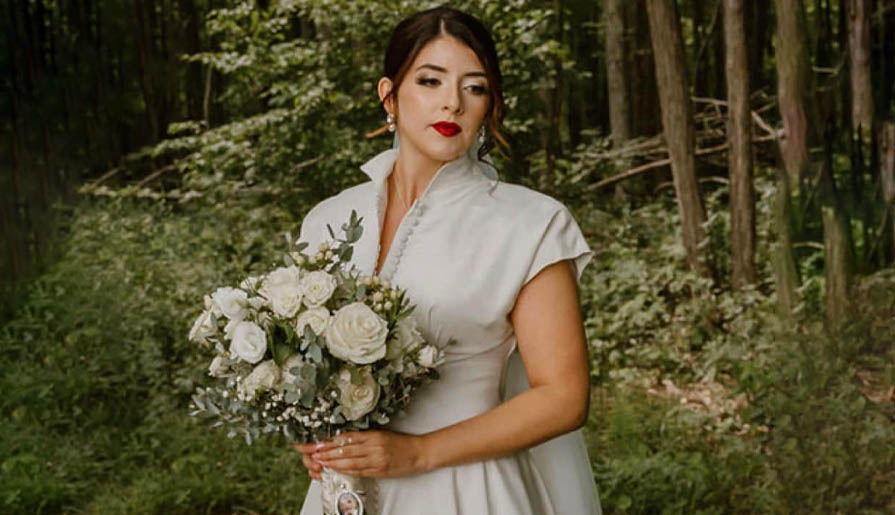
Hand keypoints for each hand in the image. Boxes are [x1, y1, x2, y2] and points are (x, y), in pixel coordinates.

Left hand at [293, 430, 428, 478]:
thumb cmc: (401, 443)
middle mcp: (373, 445)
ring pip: (350, 460)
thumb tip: (344, 440)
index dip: (330, 441)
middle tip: (313, 453)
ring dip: (333, 461)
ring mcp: (376, 458)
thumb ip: (365, 437)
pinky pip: (359, 470)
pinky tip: (337, 469)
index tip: (317, 443)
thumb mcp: (382, 434)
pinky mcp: (380, 470)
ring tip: (320, 462)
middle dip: (327, 452)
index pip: (347, 437)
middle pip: (345, 448)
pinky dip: (346, 470)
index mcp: (373, 435)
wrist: (419, 452)